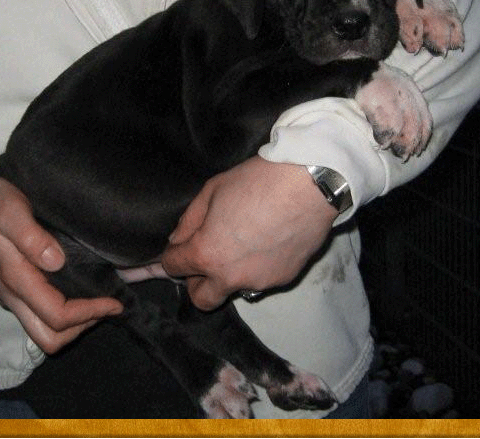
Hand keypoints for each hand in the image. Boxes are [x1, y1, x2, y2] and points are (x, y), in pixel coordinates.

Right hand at [0, 173, 122, 353]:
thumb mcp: (11, 211)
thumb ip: (31, 237)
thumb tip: (57, 260)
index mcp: (16, 280)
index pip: (58, 315)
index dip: (90, 312)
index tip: (115, 301)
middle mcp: (14, 296)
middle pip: (51, 337)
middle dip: (84, 326)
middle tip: (109, 305)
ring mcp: (14, 296)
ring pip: (46, 332)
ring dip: (76, 323)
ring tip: (101, 300)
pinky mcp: (17, 290)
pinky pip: (43, 316)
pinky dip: (69, 313)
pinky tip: (84, 292)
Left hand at [161, 156, 336, 310]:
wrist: (310, 183)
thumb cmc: (258, 180)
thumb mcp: (213, 189)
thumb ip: (189, 219)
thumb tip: (177, 240)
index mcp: (207, 253)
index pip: (173, 267)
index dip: (169, 256)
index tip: (173, 250)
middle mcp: (231, 276)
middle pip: (201, 299)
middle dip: (196, 282)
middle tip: (204, 257)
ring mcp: (261, 281)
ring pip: (234, 288)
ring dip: (230, 273)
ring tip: (245, 241)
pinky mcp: (285, 279)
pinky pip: (261, 279)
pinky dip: (257, 266)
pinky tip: (268, 239)